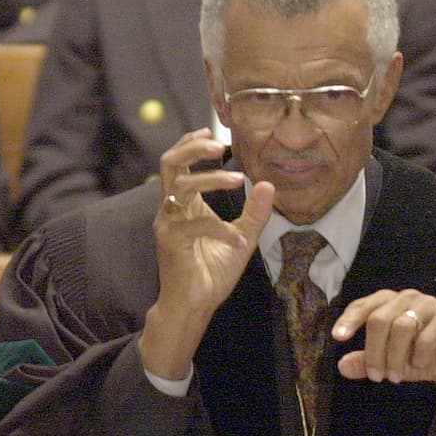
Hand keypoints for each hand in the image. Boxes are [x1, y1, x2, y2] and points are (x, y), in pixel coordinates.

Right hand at [140, 129, 273, 379]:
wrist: (194, 305)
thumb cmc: (212, 272)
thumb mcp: (242, 238)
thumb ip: (254, 213)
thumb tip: (268, 184)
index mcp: (184, 203)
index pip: (179, 162)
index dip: (191, 143)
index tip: (211, 130)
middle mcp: (171, 209)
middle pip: (170, 163)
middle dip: (193, 148)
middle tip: (221, 144)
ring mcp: (168, 224)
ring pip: (181, 186)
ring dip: (211, 179)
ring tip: (237, 179)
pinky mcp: (170, 242)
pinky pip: (195, 226)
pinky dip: (221, 230)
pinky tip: (238, 240)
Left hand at [332, 289, 435, 409]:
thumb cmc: (416, 356)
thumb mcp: (387, 362)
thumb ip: (365, 362)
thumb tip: (343, 366)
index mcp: (388, 302)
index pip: (363, 305)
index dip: (349, 320)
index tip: (338, 337)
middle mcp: (406, 298)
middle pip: (379, 319)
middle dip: (374, 352)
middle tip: (376, 377)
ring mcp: (427, 305)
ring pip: (401, 327)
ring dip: (395, 357)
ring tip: (395, 377)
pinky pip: (426, 337)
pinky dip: (419, 356)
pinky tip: (419, 365)